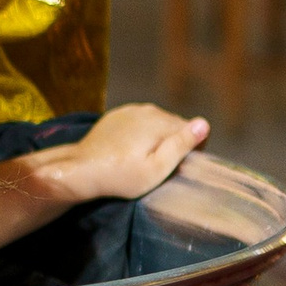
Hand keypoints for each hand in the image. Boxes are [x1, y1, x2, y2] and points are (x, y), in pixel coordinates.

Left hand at [51, 106, 209, 201]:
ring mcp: (130, 110)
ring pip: (157, 122)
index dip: (192, 148)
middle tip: (159, 166)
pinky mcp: (117, 115)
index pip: (194, 129)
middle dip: (174, 142)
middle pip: (175, 125)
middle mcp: (148, 109)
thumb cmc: (120, 176)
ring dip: (157, 138)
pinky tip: (129, 151)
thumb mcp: (156, 169)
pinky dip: (140, 134)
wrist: (81, 169)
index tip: (178, 165)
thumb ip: (181, 145)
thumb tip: (204, 124)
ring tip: (143, 159)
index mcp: (161, 121)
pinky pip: (139, 122)